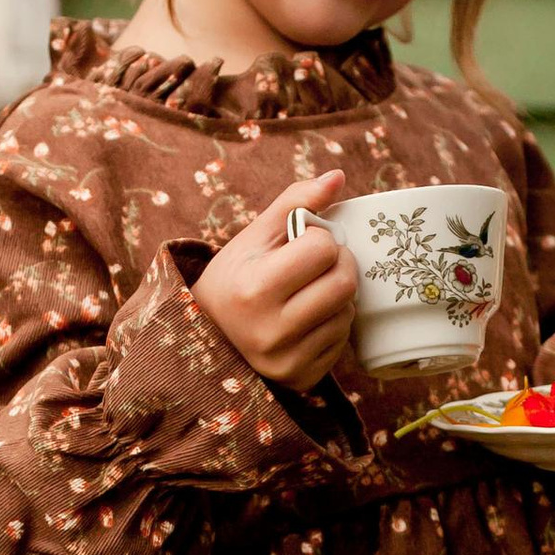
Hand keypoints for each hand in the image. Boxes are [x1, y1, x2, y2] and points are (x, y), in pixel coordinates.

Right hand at [196, 171, 359, 391]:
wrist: (206, 336)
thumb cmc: (233, 278)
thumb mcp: (253, 237)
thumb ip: (295, 202)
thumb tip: (338, 176)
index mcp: (254, 288)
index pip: (323, 248)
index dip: (318, 239)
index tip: (300, 244)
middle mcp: (270, 330)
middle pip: (343, 282)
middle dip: (338, 264)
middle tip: (317, 264)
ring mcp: (287, 359)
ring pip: (348, 312)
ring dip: (338, 295)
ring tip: (310, 291)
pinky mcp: (302, 378)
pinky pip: (342, 340)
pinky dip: (333, 323)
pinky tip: (308, 318)